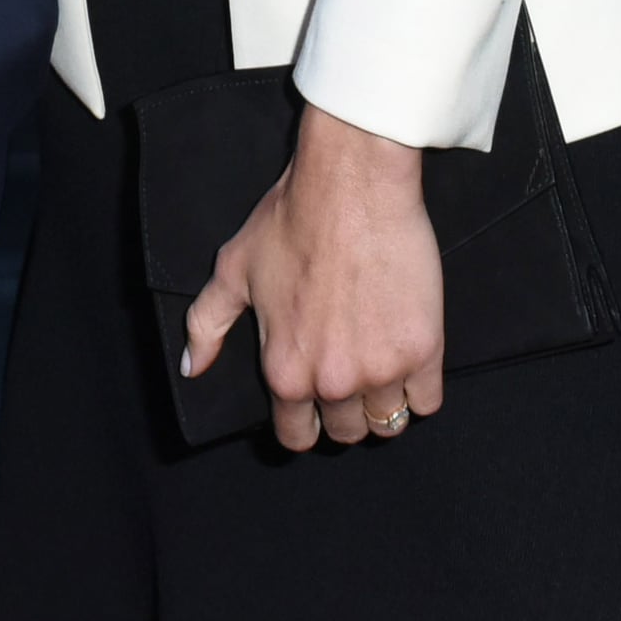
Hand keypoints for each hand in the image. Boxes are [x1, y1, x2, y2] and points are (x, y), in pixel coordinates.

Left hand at [183, 104, 444, 451]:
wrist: (352, 184)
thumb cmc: (291, 219)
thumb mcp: (234, 269)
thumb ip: (208, 324)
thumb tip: (192, 367)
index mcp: (284, 371)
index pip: (296, 437)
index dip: (304, 421)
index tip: (313, 401)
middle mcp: (332, 382)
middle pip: (347, 432)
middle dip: (345, 410)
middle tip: (349, 370)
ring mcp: (381, 370)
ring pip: (388, 423)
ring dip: (384, 402)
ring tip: (380, 364)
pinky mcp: (423, 350)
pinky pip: (427, 401)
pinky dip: (420, 387)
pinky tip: (408, 356)